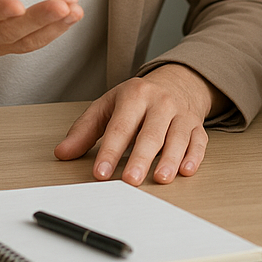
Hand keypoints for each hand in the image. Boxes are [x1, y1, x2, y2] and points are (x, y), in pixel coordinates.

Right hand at [0, 0, 82, 84]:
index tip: (17, 5)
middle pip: (9, 31)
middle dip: (38, 19)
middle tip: (63, 6)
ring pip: (25, 40)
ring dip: (54, 26)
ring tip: (75, 9)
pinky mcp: (10, 43)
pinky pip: (34, 42)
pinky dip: (56, 30)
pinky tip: (75, 13)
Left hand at [54, 64, 224, 184]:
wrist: (177, 81)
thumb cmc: (138, 99)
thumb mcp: (108, 105)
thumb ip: (85, 129)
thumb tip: (62, 152)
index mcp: (136, 95)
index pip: (121, 126)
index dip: (110, 151)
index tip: (100, 173)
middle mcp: (161, 103)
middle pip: (151, 132)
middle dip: (142, 157)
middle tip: (131, 180)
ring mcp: (181, 114)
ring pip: (178, 136)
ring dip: (171, 158)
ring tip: (161, 178)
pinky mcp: (196, 125)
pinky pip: (199, 140)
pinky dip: (194, 155)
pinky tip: (186, 169)